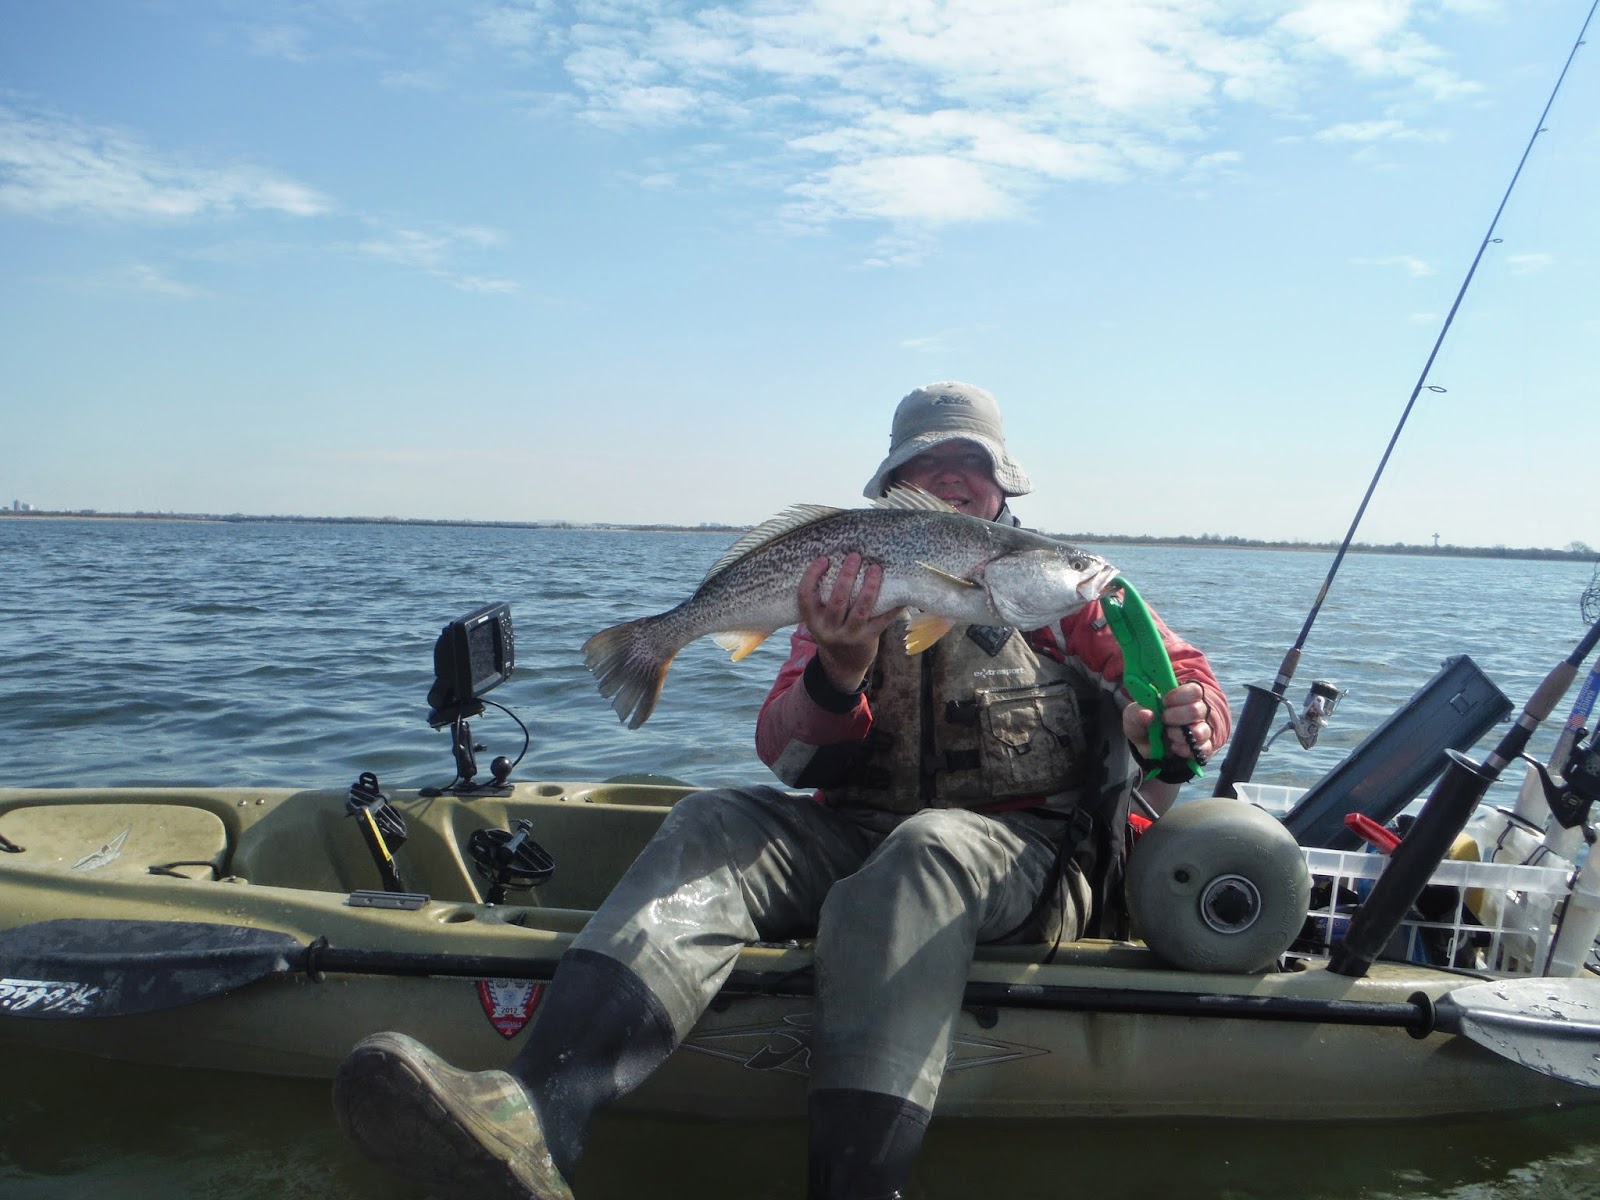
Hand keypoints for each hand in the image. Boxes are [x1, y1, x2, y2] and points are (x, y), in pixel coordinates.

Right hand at [799, 553, 902, 692]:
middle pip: (837, 600)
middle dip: (846, 576)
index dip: (812, 576)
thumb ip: (823, 598)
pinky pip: (882, 620)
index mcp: (813, 621)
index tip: (824, 559)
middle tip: (855, 556)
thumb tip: (839, 560)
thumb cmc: (832, 630)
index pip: (805, 596)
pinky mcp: (868, 638)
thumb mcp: (820, 619)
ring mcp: (849, 635)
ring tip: (875, 568)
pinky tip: (899, 593)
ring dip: (869, 586)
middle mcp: (828, 630)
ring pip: (860, 608)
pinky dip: (892, 606)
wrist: (843, 664)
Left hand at [1122, 681, 1213, 762]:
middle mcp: (1195, 712)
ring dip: (1181, 735)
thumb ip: (1136, 712)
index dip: (1180, 696)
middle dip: (1177, 716)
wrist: (1146, 747)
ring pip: (1201, 731)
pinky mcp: (1202, 747)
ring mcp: (1200, 730)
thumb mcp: (1132, 716)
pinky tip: (1175, 748)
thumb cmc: (1142, 724)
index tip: (1164, 702)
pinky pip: (1204, 749)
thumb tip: (1147, 714)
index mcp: (1181, 698)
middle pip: (1197, 710)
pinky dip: (1186, 750)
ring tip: (1169, 735)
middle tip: (1164, 719)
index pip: (1194, 691)